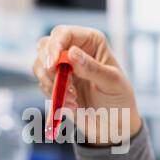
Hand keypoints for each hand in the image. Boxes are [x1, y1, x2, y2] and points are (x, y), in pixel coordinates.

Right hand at [32, 25, 141, 146]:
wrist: (114, 125)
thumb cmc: (120, 99)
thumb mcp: (112, 82)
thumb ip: (92, 68)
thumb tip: (71, 53)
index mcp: (90, 41)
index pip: (64, 33)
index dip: (55, 45)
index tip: (53, 63)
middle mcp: (74, 49)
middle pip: (45, 45)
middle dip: (48, 64)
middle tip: (58, 81)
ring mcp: (63, 67)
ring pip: (40, 64)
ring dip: (51, 83)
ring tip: (73, 98)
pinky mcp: (55, 84)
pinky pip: (42, 83)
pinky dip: (52, 95)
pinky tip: (72, 104)